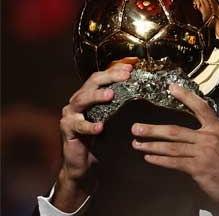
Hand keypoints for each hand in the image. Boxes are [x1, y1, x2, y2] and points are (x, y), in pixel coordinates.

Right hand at [53, 61, 133, 211]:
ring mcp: (70, 114)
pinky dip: (89, 126)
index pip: (100, 77)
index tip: (130, 68)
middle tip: (125, 76)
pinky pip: (78, 126)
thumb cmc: (98, 138)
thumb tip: (140, 89)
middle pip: (92, 83)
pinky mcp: (67, 129)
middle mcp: (77, 101)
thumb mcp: (110, 117)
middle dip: (109, 77)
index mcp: (88, 95)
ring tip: (111, 95)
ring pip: (82, 100)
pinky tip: (100, 127)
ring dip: (97, 96)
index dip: (114, 70)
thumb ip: (118, 104)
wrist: (82, 161)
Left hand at [131, 83, 218, 212]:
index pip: (201, 108)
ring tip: (137, 144)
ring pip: (171, 147)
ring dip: (151, 145)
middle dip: (153, 129)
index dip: (186, 96)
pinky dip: (159, 160)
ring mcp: (204, 152)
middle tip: (136, 127)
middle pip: (176, 130)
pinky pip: (174, 162)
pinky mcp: (199, 168)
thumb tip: (187, 138)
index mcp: (217, 130)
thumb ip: (207, 139)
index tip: (171, 88)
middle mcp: (210, 138)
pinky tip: (149, 158)